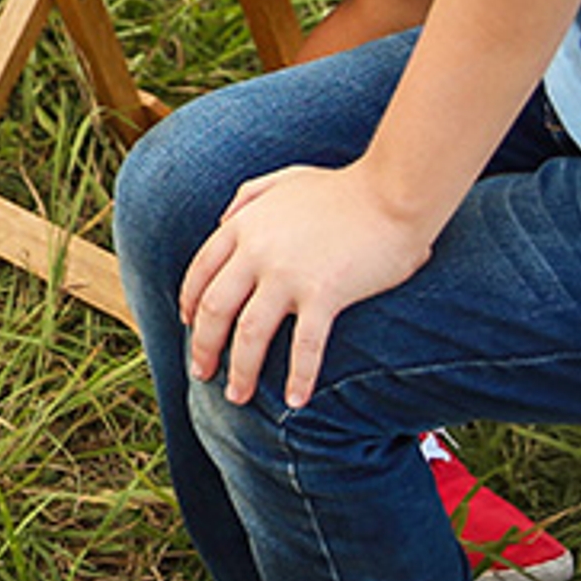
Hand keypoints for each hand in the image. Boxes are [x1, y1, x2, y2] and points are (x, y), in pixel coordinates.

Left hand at [177, 162, 434, 411]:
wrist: (393, 192)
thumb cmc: (344, 188)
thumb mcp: (284, 180)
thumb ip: (248, 197)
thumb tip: (223, 221)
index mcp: (243, 226)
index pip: (201, 271)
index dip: (190, 303)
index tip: (188, 326)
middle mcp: (256, 252)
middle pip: (216, 308)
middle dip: (204, 346)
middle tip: (201, 373)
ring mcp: (288, 275)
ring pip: (249, 333)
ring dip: (240, 370)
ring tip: (237, 397)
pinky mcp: (324, 294)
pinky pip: (305, 345)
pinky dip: (299, 376)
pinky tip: (296, 400)